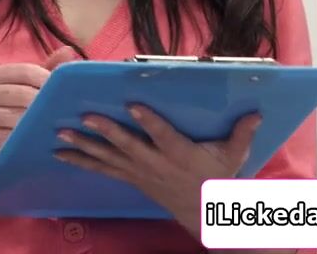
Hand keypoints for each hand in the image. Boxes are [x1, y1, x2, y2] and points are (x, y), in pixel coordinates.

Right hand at [0, 46, 78, 177]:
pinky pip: (9, 137)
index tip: (66, 91)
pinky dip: (27, 139)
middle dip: (46, 103)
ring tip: (59, 126)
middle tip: (67, 112)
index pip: (24, 70)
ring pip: (17, 116)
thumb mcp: (21, 88)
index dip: (47, 79)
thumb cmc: (5, 111)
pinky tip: (41, 141)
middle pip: (22, 93)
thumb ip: (43, 71)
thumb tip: (68, 51)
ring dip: (39, 122)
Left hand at [54, 104, 260, 236]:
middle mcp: (156, 163)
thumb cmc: (217, 178)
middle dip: (106, 132)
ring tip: (61, 135)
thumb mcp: (234, 157)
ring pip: (108, 158)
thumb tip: (256, 111)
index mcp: (180, 154)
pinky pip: (102, 168)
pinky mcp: (130, 177)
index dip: (149, 121)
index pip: (163, 136)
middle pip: (128, 146)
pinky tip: (60, 153)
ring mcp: (139, 172)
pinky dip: (81, 160)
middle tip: (85, 117)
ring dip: (84, 146)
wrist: (202, 213)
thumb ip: (242, 133)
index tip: (133, 105)